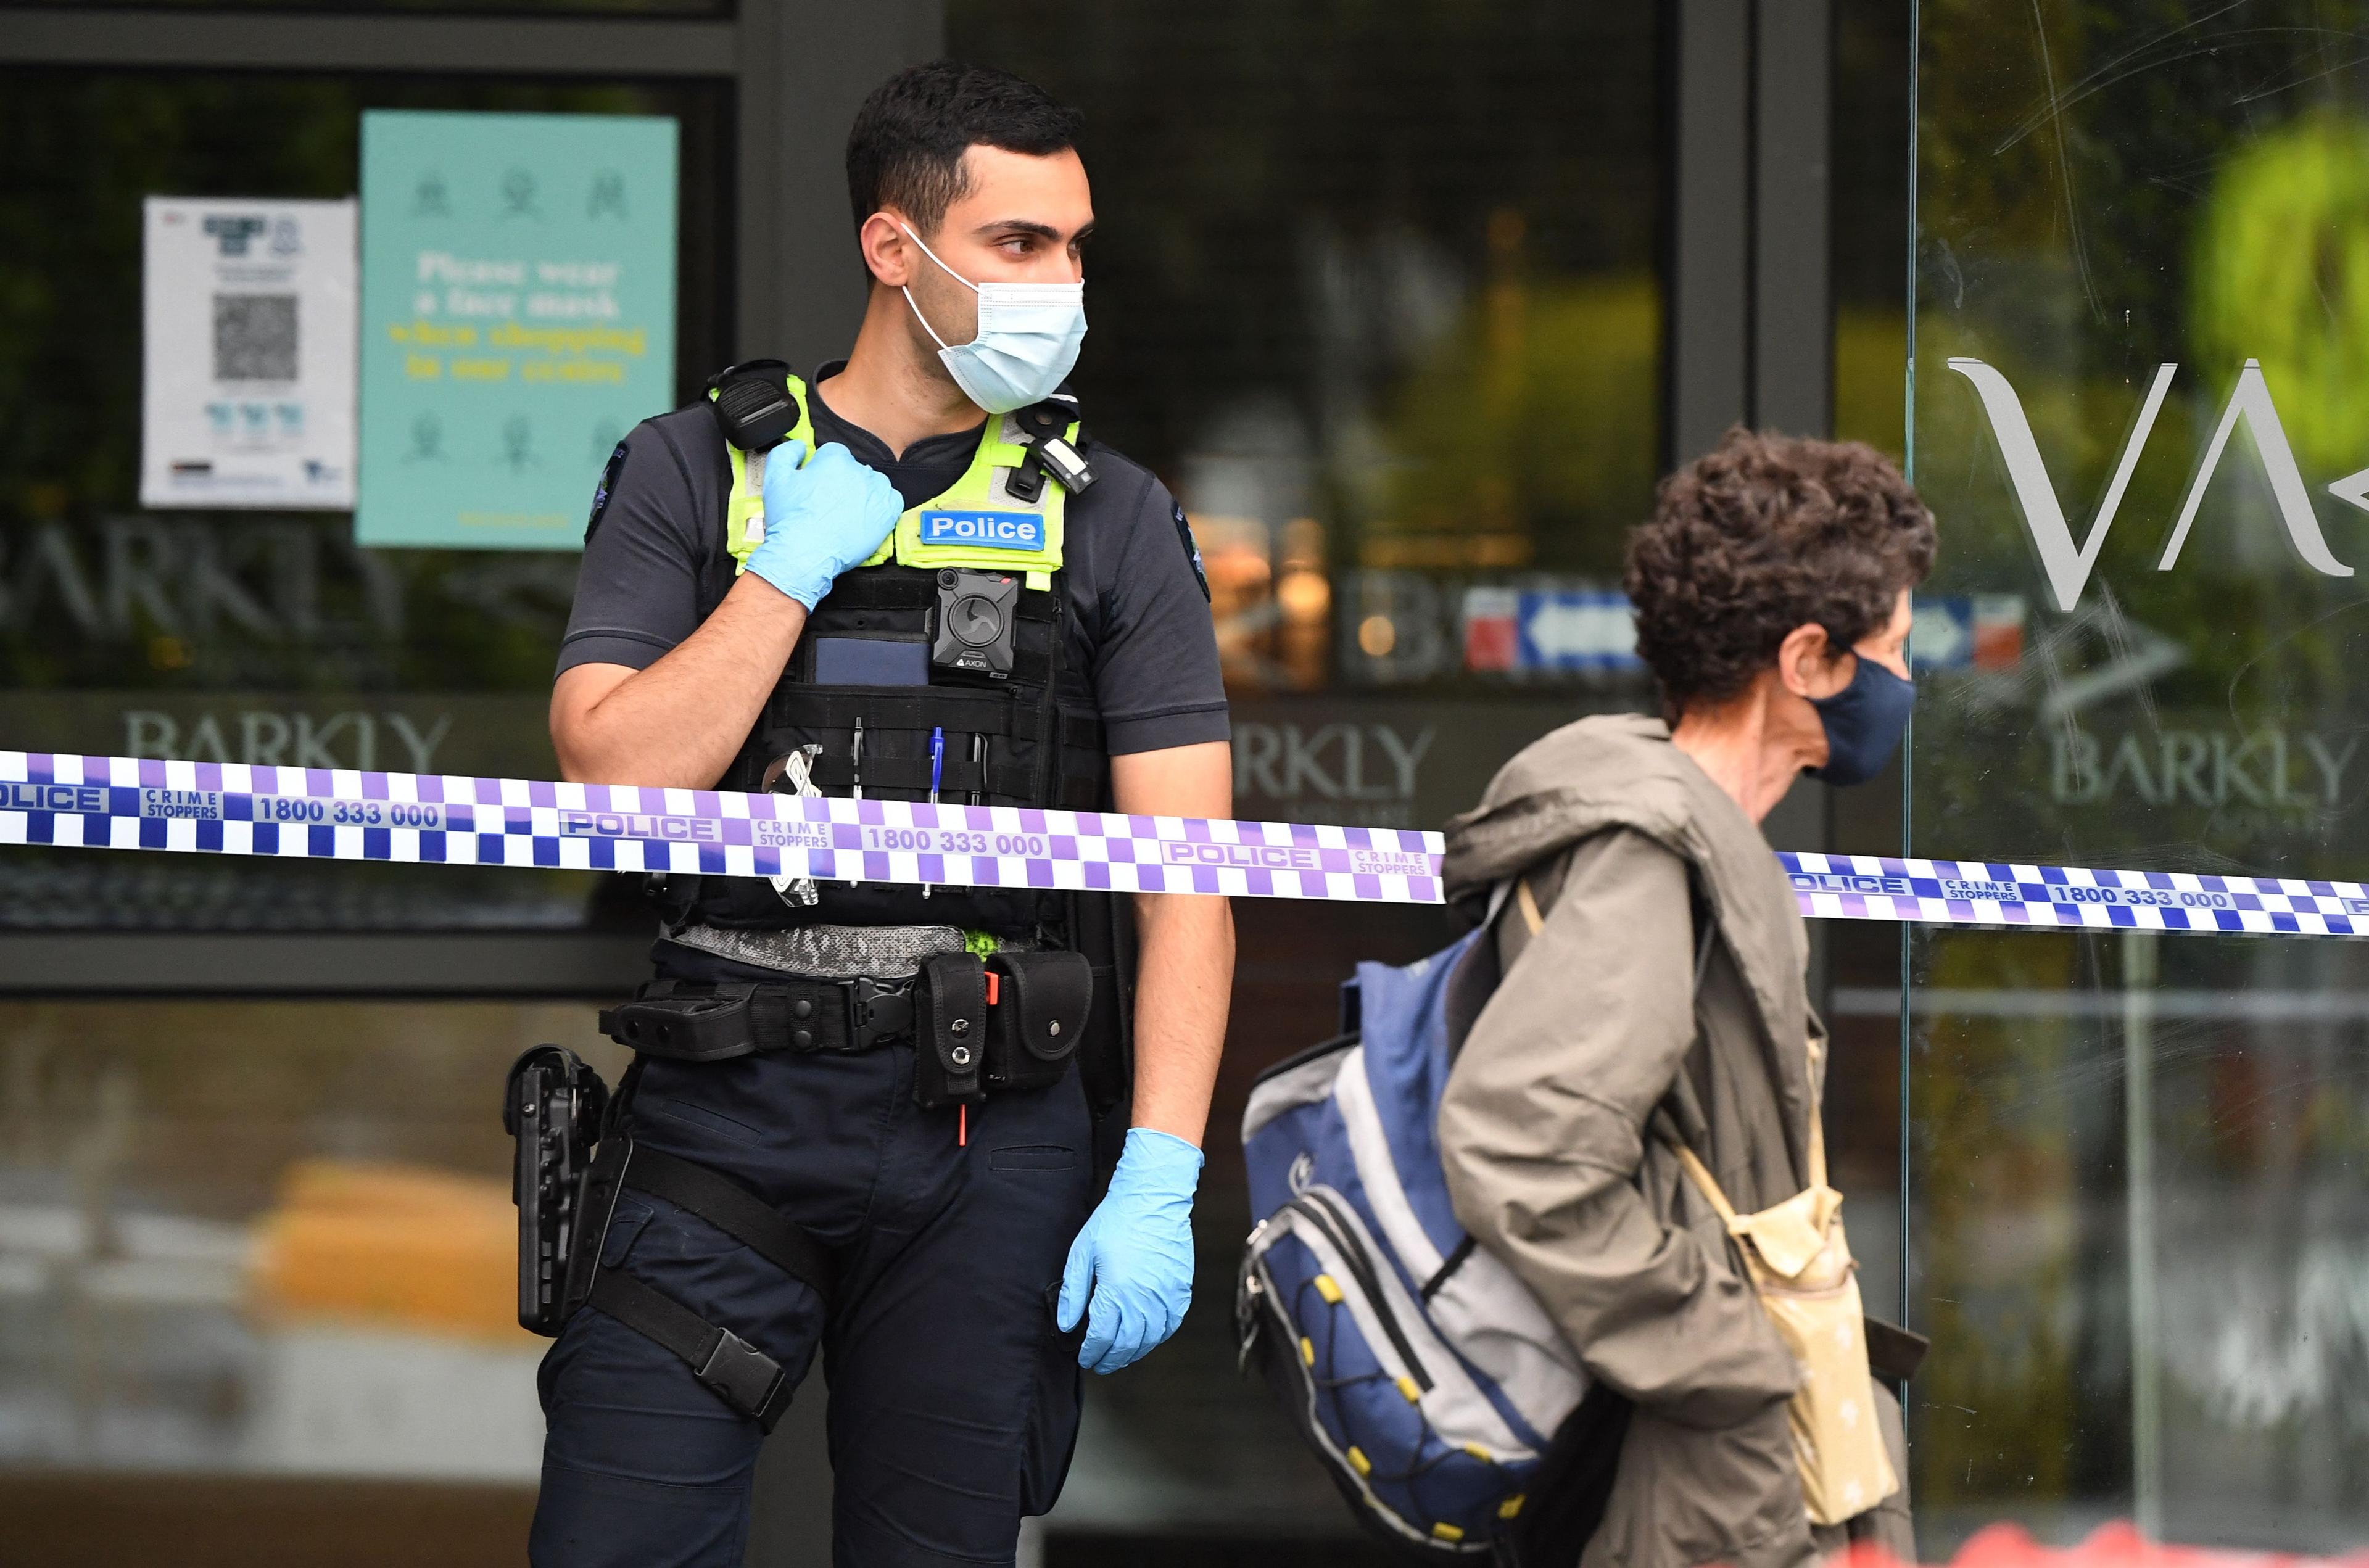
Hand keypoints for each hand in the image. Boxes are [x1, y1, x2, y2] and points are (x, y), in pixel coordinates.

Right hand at [746, 440, 902, 607]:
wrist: (804, 553)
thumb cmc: (789, 518)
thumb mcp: (775, 478)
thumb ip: (786, 453)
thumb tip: (801, 447)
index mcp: (835, 459)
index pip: (834, 454)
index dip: (824, 470)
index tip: (819, 487)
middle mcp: (860, 471)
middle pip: (854, 469)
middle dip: (843, 482)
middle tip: (829, 505)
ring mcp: (877, 492)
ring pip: (874, 484)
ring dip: (863, 493)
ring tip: (846, 514)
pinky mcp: (888, 512)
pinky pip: (892, 500)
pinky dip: (881, 507)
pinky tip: (865, 517)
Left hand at [1057, 1127, 1202, 1373]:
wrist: (1153, 1199)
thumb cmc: (1115, 1222)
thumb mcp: (1083, 1252)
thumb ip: (1074, 1292)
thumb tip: (1065, 1325)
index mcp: (1116, 1290)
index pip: (1102, 1337)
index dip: (1091, 1352)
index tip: (1084, 1359)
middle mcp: (1143, 1299)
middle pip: (1127, 1345)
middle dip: (1111, 1360)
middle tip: (1100, 1364)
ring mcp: (1166, 1296)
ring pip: (1150, 1340)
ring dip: (1133, 1353)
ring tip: (1120, 1356)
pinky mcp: (1181, 1290)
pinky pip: (1171, 1325)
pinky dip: (1157, 1338)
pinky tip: (1146, 1338)